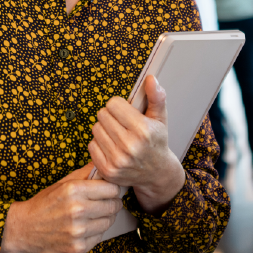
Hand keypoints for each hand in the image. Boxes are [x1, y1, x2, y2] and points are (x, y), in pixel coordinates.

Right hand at [0, 164, 122, 252]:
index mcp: (74, 190)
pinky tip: (84, 228)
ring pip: (109, 222)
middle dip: (112, 203)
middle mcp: (77, 210)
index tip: (109, 191)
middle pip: (113, 206)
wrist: (24, 228)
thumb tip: (105, 165)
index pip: (112, 189)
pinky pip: (99, 237)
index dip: (113, 189)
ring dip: (104, 218)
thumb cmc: (45, 203)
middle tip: (104, 203)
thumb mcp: (62, 183)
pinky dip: (95, 233)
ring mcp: (78, 231)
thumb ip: (86, 173)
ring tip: (92, 216)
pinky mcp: (78, 248)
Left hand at [88, 76, 184, 213]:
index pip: (113, 104)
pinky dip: (100, 144)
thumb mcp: (160, 118)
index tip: (126, 112)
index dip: (119, 105)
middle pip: (102, 115)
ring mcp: (117, 160)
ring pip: (96, 129)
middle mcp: (130, 146)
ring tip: (117, 135)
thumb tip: (150, 78)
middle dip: (111, 116)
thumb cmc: (157, 142)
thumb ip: (156, 97)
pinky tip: (112, 147)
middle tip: (122, 124)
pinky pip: (91, 145)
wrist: (157, 173)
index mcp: (143, 130)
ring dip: (104, 129)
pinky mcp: (108, 170)